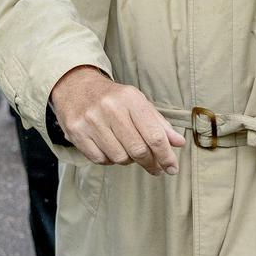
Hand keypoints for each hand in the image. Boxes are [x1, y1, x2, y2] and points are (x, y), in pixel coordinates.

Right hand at [50, 66, 184, 174]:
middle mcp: (111, 108)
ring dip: (128, 160)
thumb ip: (159, 124)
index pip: (154, 135)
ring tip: (128, 150)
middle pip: (138, 150)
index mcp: (131, 98)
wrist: (77, 86)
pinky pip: (100, 160)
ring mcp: (91, 120)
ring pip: (119, 158)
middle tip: (156, 168)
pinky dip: (109, 160)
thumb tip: (179, 143)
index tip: (172, 168)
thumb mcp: (138, 103)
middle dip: (150, 163)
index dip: (166, 156)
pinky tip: (110, 148)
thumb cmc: (114, 98)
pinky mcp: (76, 132)